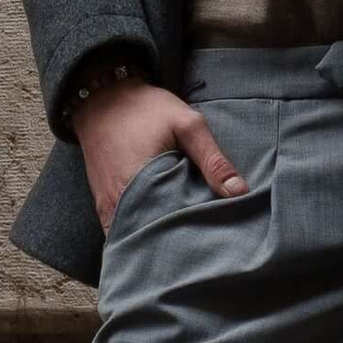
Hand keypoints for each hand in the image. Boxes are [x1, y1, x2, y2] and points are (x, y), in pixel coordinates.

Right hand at [71, 77, 246, 231]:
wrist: (102, 98)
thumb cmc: (146, 109)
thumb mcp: (187, 125)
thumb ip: (213, 160)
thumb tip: (240, 193)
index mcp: (143, 186)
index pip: (173, 228)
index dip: (196, 237)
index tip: (216, 238)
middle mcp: (121, 204)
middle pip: (154, 240)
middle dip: (179, 244)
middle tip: (206, 244)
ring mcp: (109, 208)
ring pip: (137, 239)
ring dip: (159, 241)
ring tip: (185, 239)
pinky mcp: (104, 207)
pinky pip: (122, 232)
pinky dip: (141, 234)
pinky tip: (161, 230)